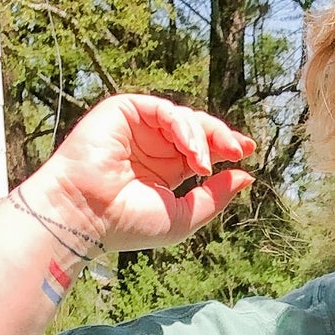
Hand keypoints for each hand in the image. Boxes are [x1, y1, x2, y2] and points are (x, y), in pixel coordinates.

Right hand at [21, 93, 256, 252]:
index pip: (202, 152)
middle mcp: (153, 146)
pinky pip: (164, 110)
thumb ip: (214, 196)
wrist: (87, 215)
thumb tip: (245, 176)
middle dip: (221, 137)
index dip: (224, 148)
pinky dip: (184, 129)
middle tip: (240, 149)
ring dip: (203, 139)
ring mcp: (138, 128)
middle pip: (198, 130)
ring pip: (184, 119)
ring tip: (204, 165)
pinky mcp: (124, 111)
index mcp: (166, 170)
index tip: (246, 152)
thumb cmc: (129, 223)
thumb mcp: (184, 216)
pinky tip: (192, 153)